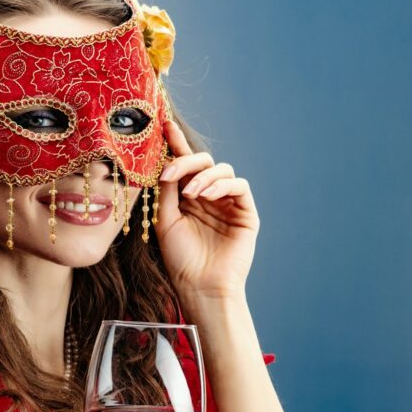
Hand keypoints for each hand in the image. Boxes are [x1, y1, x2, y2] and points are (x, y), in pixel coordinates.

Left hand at [155, 120, 259, 300]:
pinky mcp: (246, 213)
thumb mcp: (166, 221)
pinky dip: (222, 185)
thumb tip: (166, 162)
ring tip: (191, 194)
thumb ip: (167, 191)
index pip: (184, 165)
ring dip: (204, 176)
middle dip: (187, 159)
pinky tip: (208, 196)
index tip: (165, 125)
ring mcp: (228, 204)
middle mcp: (209, 197)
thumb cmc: (181, 260)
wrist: (200, 287)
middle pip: (204, 162)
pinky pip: (239, 186)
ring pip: (222, 170)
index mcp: (188, 198)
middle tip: (171, 171)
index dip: (176, 144)